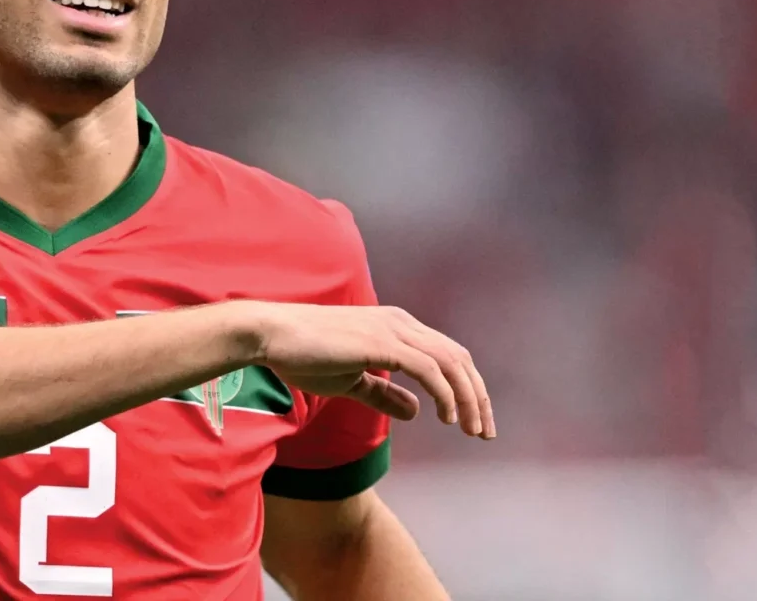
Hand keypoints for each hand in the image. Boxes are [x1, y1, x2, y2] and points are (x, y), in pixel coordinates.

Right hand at [247, 303, 495, 439]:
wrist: (271, 335)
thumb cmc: (304, 355)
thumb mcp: (351, 381)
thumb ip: (384, 395)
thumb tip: (417, 411)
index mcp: (397, 327)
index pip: (448, 356)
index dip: (467, 389)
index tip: (474, 420)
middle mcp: (401, 323)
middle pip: (459, 359)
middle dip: (478, 396)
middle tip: (485, 431)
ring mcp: (393, 330)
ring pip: (450, 364)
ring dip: (468, 399)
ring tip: (472, 430)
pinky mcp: (382, 343)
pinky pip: (428, 369)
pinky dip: (444, 394)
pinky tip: (446, 417)